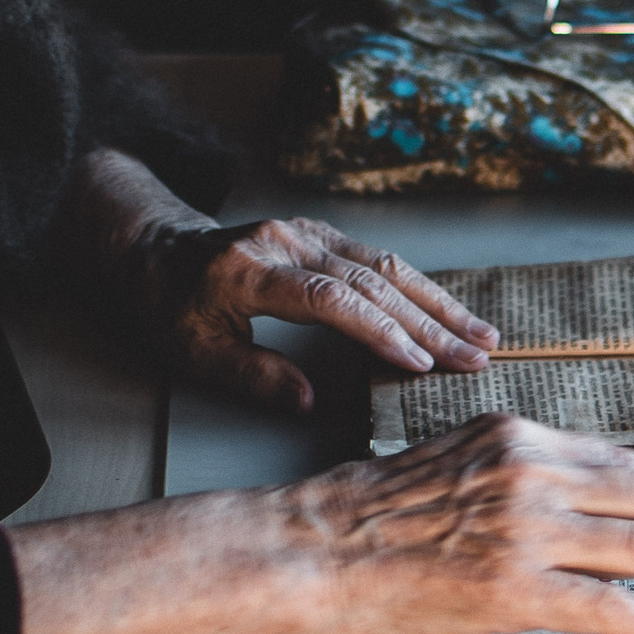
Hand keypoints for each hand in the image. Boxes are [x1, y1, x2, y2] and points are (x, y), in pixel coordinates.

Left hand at [141, 214, 499, 413]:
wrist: (152, 249)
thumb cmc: (169, 305)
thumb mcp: (195, 352)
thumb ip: (253, 376)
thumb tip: (310, 401)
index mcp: (251, 270)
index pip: (330, 299)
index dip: (379, 331)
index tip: (421, 363)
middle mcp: (285, 241)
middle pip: (370, 279)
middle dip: (430, 321)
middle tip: (476, 355)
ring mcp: (304, 232)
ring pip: (382, 264)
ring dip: (435, 301)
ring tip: (480, 334)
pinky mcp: (316, 233)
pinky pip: (373, 258)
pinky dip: (414, 287)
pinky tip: (444, 310)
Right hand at [299, 415, 633, 633]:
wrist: (316, 548)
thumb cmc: (372, 516)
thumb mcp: (457, 464)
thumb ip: (521, 476)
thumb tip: (583, 512)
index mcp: (518, 436)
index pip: (624, 464)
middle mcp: (530, 470)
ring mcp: (525, 527)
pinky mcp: (515, 586)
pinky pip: (612, 607)